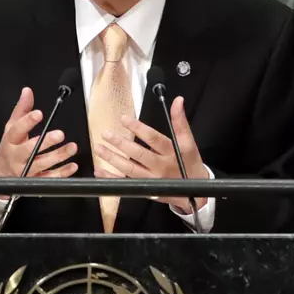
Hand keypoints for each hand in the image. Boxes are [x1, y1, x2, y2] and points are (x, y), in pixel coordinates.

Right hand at [0, 87, 77, 195]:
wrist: (1, 172)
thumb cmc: (9, 147)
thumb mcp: (11, 127)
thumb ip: (21, 109)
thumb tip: (27, 91)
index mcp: (10, 140)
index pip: (17, 130)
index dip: (27, 122)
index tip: (39, 114)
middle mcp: (17, 156)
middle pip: (30, 149)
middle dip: (46, 142)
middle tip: (60, 134)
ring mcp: (25, 170)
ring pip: (42, 164)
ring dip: (59, 156)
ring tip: (72, 147)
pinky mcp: (34, 180)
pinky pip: (49, 178)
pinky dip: (62, 173)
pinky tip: (72, 165)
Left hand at [93, 96, 207, 212]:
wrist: (195, 192)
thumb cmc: (190, 163)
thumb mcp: (188, 142)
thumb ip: (180, 121)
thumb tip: (178, 101)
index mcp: (171, 153)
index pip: (153, 139)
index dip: (138, 128)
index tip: (124, 119)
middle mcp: (161, 167)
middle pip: (139, 155)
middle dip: (121, 144)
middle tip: (106, 133)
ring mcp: (152, 180)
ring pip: (129, 170)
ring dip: (113, 159)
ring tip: (99, 148)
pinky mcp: (146, 189)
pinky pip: (126, 184)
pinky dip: (111, 178)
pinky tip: (100, 171)